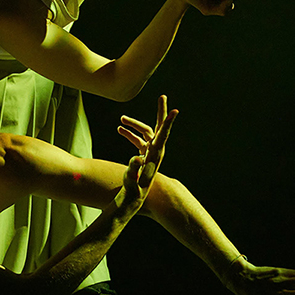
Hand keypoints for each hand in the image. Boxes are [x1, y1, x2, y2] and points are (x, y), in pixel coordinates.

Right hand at [116, 96, 178, 211]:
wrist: (134, 197)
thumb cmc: (133, 189)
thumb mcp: (131, 180)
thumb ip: (133, 168)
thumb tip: (137, 158)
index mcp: (155, 155)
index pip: (162, 135)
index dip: (168, 122)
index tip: (175, 110)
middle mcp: (155, 151)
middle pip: (160, 128)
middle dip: (161, 112)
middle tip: (163, 97)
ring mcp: (150, 152)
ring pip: (145, 132)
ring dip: (134, 125)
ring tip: (121, 119)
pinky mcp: (144, 154)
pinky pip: (138, 139)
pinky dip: (130, 133)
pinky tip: (119, 130)